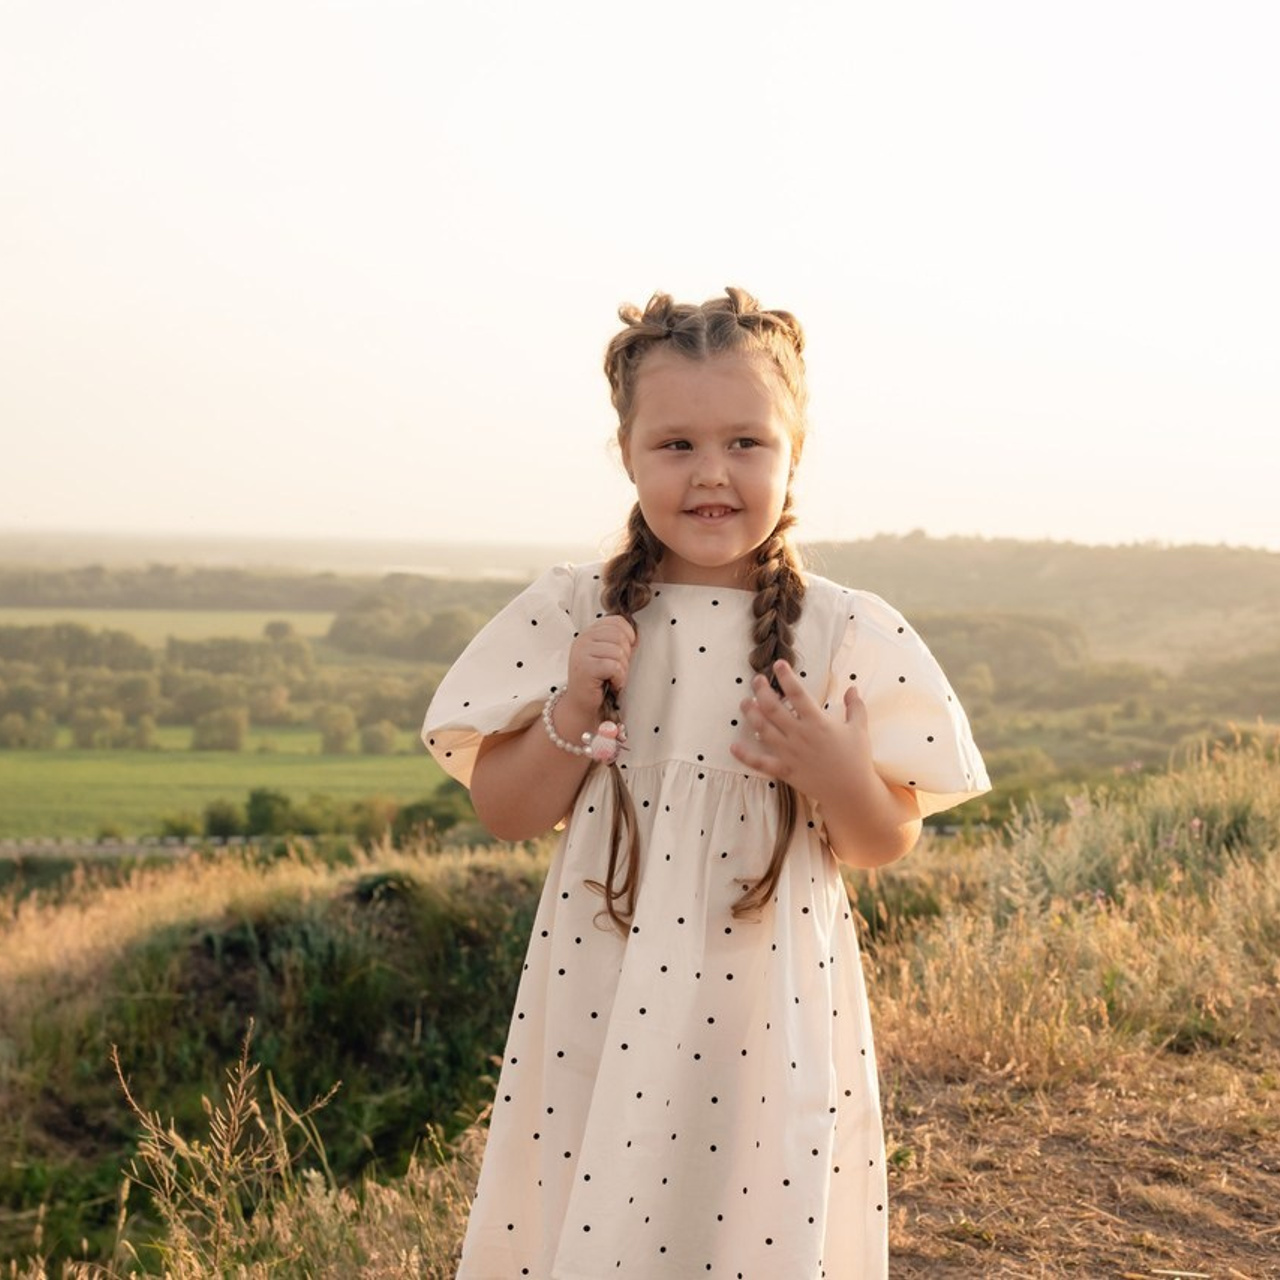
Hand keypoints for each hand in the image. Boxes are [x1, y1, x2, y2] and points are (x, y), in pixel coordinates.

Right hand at [564, 615, 636, 720]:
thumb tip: (637, 635)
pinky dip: (618, 679)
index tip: (626, 652)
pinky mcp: (585, 667)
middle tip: (617, 670)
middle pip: (620, 636)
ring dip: (622, 670)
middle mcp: (583, 639)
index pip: (617, 621)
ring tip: (613, 678)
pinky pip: (614, 667)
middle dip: (626, 655)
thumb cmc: (598, 681)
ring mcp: (582, 652)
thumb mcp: (609, 655)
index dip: (629, 635)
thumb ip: (620, 642)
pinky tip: (611, 684)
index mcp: (589, 633)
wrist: (581, 704)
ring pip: (618, 652)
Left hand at [729, 659, 873, 805]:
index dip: (786, 677)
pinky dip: (745, 755)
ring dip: (751, 715)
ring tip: (745, 702)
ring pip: (763, 730)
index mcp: (818, 722)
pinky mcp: (784, 770)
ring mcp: (790, 753)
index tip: (778, 664)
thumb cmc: (856, 759)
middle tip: (756, 680)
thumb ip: (855, 706)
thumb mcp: (859, 729)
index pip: (798, 694)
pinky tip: (733, 746)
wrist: (851, 792)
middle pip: (773, 708)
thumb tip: (852, 687)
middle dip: (762, 691)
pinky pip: (761, 763)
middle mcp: (800, 735)